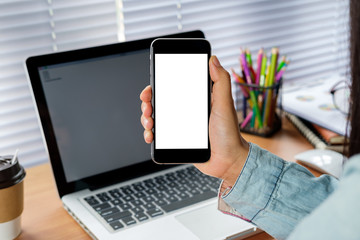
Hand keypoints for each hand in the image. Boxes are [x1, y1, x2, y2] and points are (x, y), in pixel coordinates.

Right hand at [140, 56, 248, 188]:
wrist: (228, 162)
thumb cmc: (230, 134)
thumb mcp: (225, 104)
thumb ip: (221, 81)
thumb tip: (213, 59)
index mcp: (196, 100)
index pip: (173, 87)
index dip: (158, 85)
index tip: (151, 88)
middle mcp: (186, 112)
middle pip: (160, 102)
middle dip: (148, 103)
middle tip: (148, 107)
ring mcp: (180, 127)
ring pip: (156, 118)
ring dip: (147, 118)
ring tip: (150, 123)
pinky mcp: (177, 141)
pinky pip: (159, 136)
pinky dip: (150, 134)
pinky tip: (151, 136)